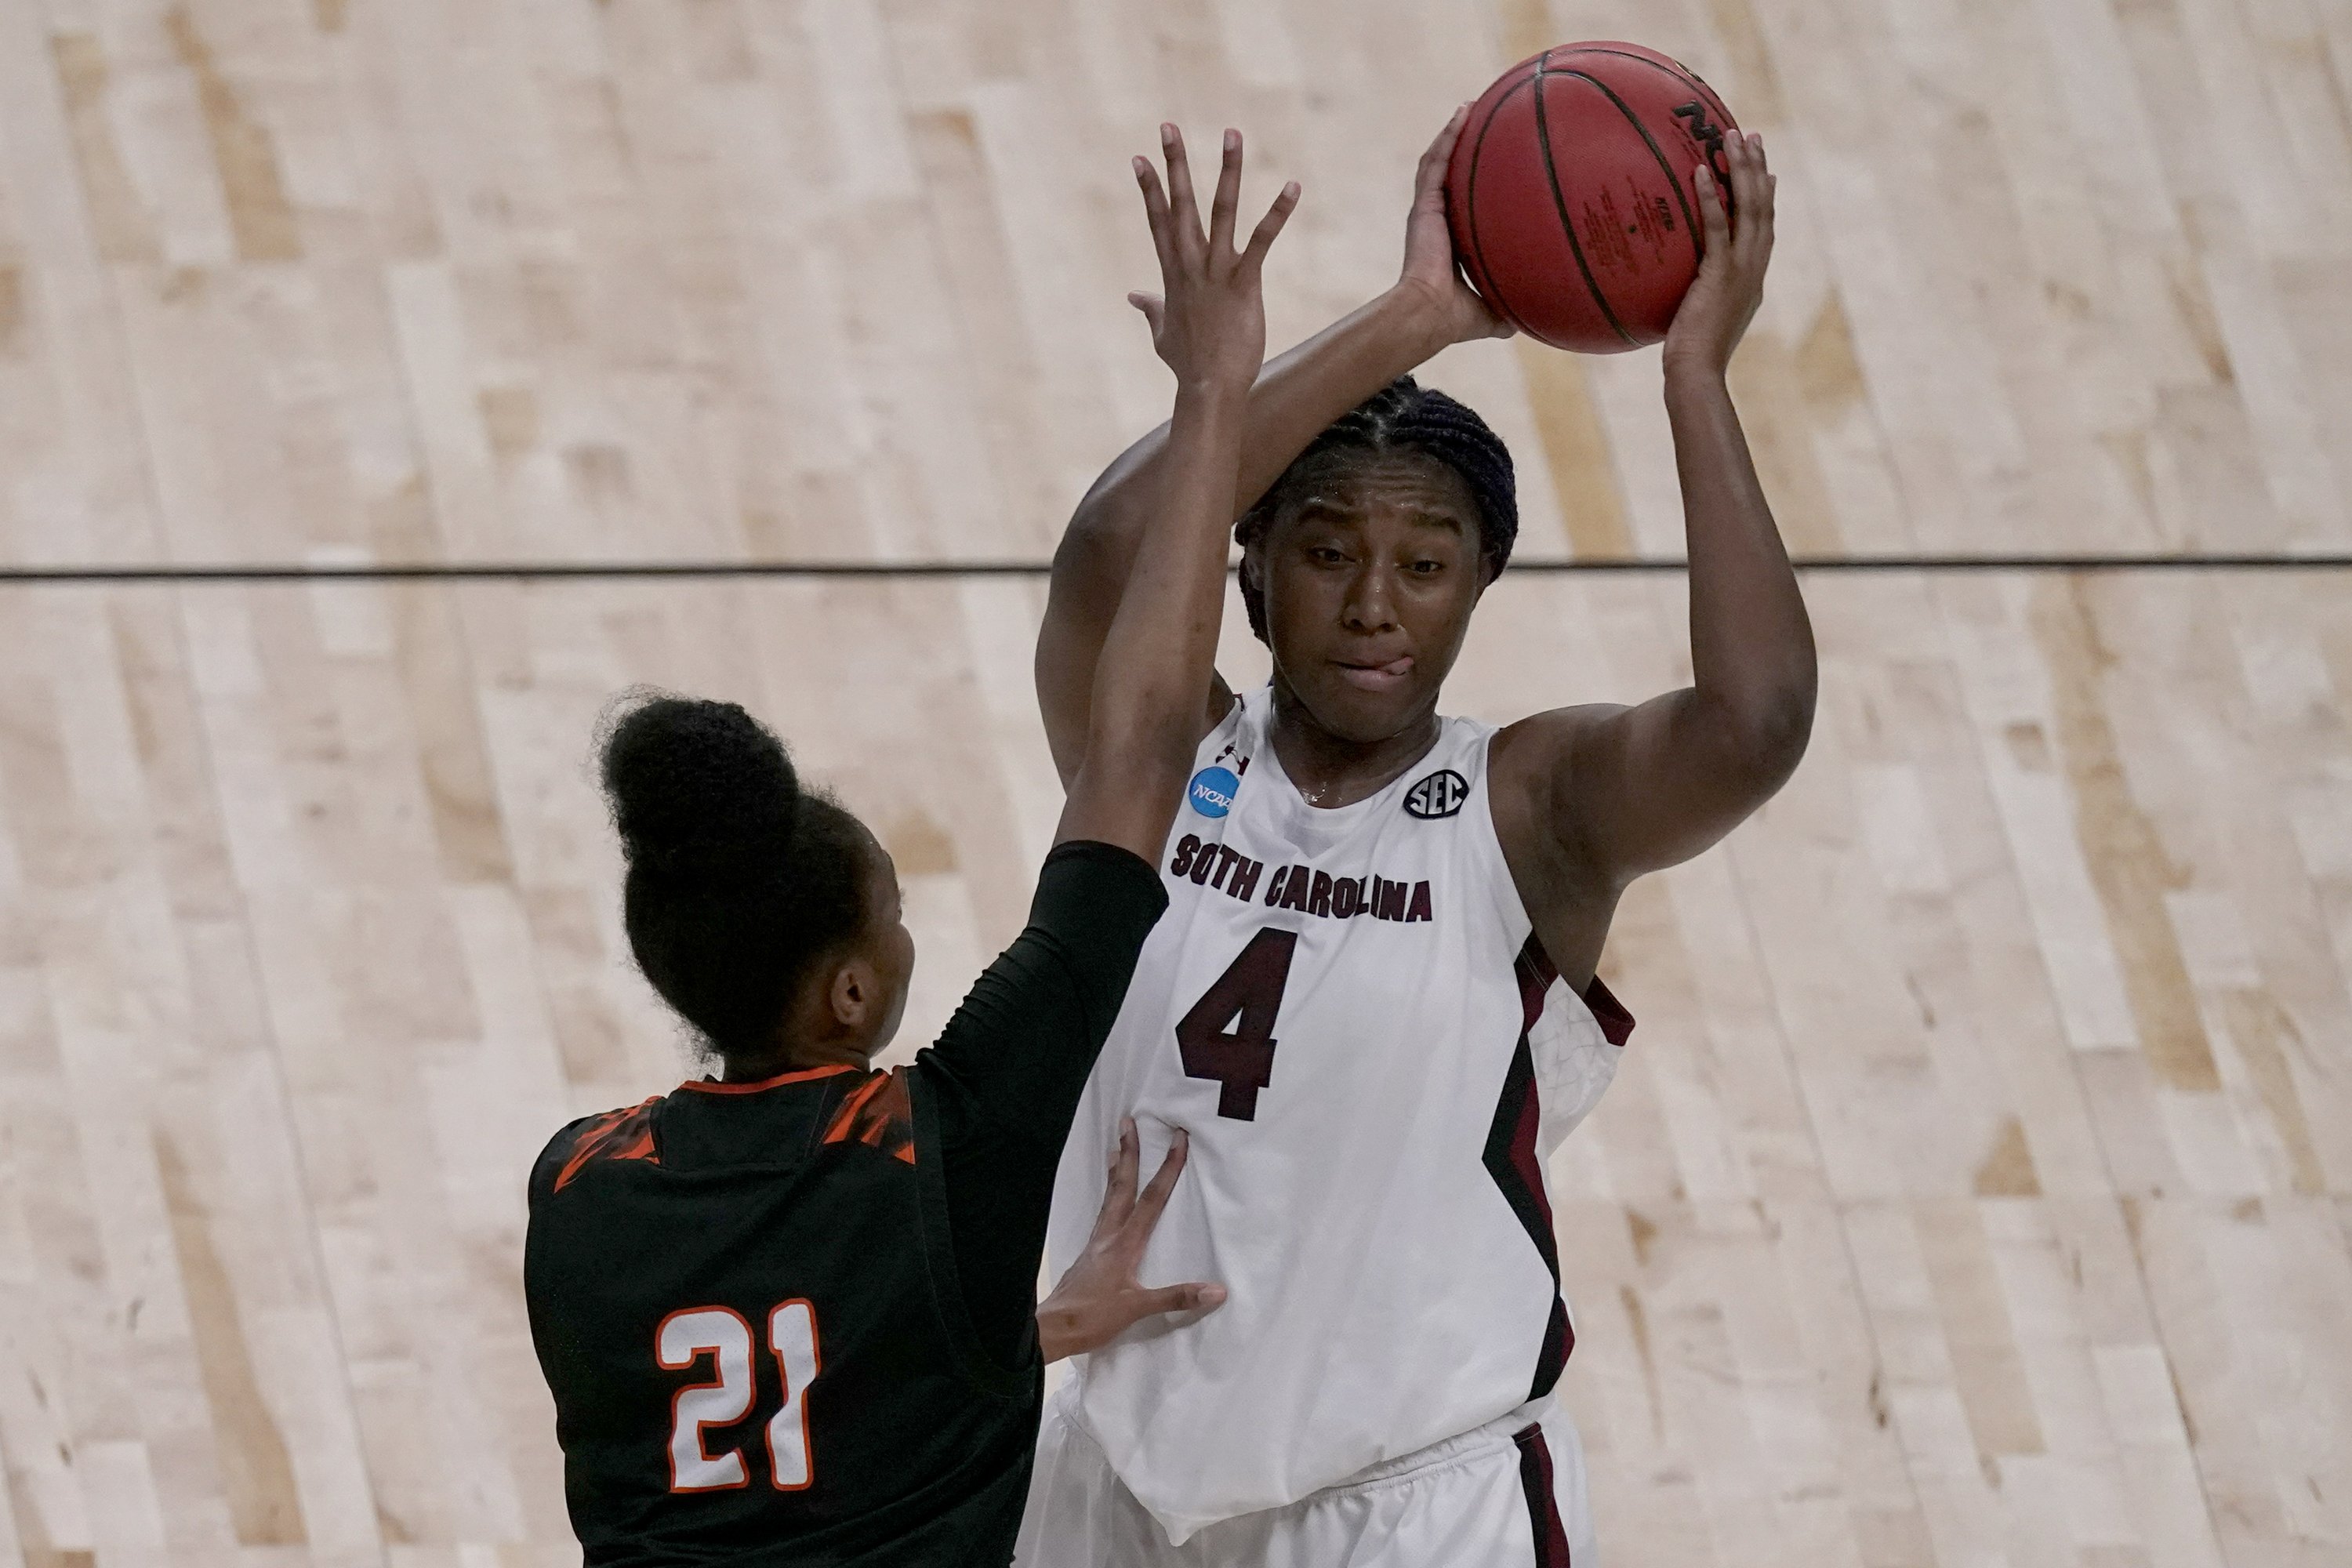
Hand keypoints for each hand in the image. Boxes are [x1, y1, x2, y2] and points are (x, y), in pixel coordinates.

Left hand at [1035, 1119, 1224, 1361]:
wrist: (1053, 1328)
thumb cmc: (1093, 1317)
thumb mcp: (1137, 1309)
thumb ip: (1177, 1297)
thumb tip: (1217, 1290)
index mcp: (1124, 1243)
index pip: (1152, 1199)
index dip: (1168, 1168)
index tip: (1178, 1138)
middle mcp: (1109, 1234)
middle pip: (1122, 1185)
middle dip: (1129, 1152)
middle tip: (1127, 1121)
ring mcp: (1097, 1242)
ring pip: (1110, 1195)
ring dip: (1115, 1168)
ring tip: (1115, 1145)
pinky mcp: (1090, 1252)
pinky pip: (1103, 1212)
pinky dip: (1109, 1194)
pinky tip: (1109, 1197)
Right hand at [1127, 127, 1298, 394]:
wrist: (1209, 388)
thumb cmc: (1188, 365)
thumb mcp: (1161, 334)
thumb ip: (1150, 309)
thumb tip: (1133, 297)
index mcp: (1173, 273)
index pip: (1157, 221)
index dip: (1149, 188)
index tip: (1140, 157)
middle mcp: (1191, 265)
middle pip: (1180, 205)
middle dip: (1175, 164)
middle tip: (1168, 125)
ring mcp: (1216, 272)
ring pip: (1221, 211)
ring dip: (1227, 170)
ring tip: (1232, 133)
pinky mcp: (1245, 283)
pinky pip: (1262, 241)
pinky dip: (1278, 213)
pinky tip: (1292, 187)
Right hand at [1394, 104, 1513, 345]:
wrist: (1431, 314)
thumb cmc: (1457, 318)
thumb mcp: (1494, 311)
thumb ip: (1514, 305)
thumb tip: (1542, 315)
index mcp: (1449, 240)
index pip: (1461, 203)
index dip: (1473, 182)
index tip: (1491, 164)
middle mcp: (1437, 221)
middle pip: (1448, 174)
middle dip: (1461, 148)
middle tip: (1481, 123)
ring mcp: (1428, 211)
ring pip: (1439, 161)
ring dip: (1452, 134)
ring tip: (1470, 107)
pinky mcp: (1424, 205)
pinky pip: (1436, 163)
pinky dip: (1448, 137)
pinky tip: (1463, 113)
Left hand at [1662, 128, 1775, 378]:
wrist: (1696, 374)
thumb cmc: (1690, 357)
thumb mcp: (1698, 319)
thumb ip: (1697, 297)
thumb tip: (1679, 289)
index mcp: (1752, 279)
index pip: (1763, 229)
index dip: (1765, 197)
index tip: (1765, 170)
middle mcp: (1754, 269)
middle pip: (1763, 208)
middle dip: (1758, 169)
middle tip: (1751, 136)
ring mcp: (1742, 270)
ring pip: (1749, 209)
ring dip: (1742, 170)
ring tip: (1733, 137)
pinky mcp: (1721, 274)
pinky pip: (1716, 228)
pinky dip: (1712, 198)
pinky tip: (1701, 172)